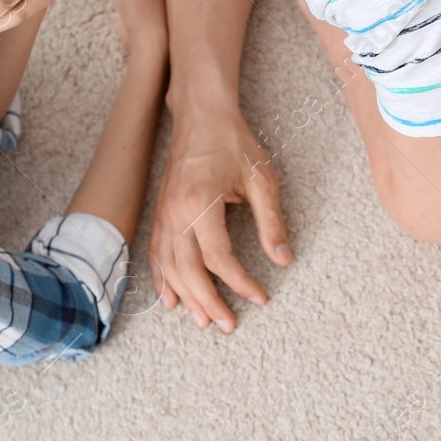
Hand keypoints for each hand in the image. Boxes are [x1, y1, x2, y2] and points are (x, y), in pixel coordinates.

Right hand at [147, 104, 292, 332]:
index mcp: (201, 201)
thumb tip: (283, 259)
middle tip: (228, 325)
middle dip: (208, 302)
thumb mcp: (261, 180)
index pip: (218, 257)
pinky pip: (156, 253)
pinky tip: (170, 299)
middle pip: (188, 270)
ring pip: (169, 267)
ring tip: (202, 321)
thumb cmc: (234, 143)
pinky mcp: (159, 213)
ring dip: (185, 297)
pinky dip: (162, 279)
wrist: (202, 115)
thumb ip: (271, 221)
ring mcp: (163, 213)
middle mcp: (175, 211)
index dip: (239, 282)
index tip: (260, 297)